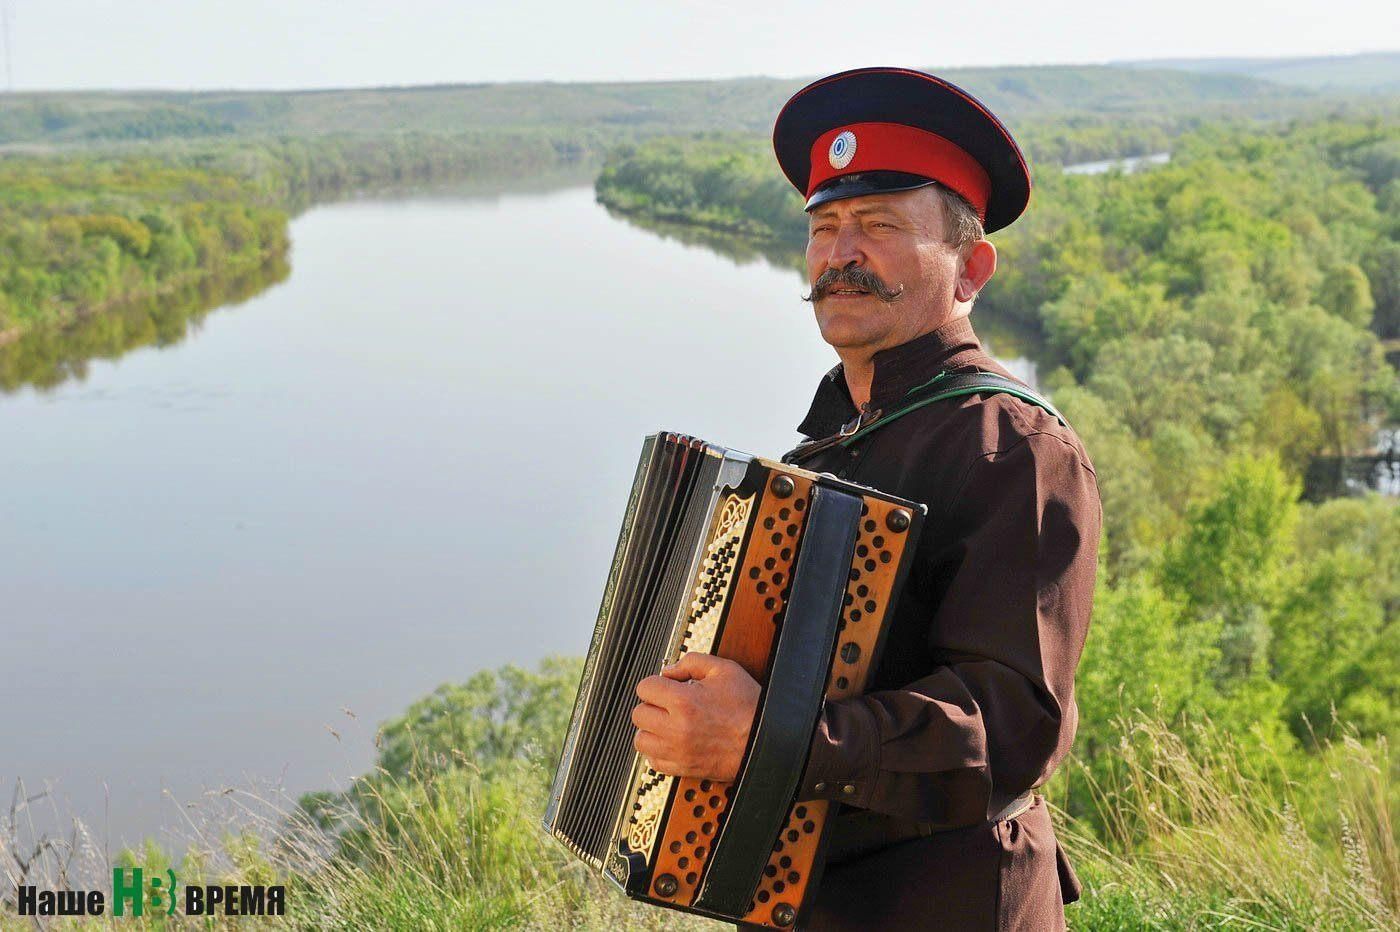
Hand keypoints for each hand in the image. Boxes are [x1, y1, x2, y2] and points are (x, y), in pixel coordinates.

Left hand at [632, 652, 760, 780]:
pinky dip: (658, 751)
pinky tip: (672, 741)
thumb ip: (692, 662)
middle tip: (667, 704)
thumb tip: (670, 670)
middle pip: (639, 713)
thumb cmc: (748, 707)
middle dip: (652, 705)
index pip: (645, 687)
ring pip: (641, 740)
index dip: (656, 683)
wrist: (765, 740)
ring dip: (651, 729)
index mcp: (684, 701)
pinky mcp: (682, 768)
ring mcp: (678, 751)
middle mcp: (676, 728)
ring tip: (667, 723)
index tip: (666, 686)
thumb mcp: (725, 670)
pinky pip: (653, 762)